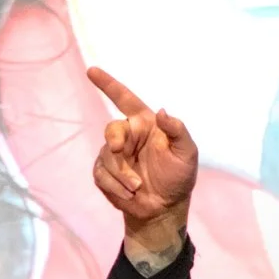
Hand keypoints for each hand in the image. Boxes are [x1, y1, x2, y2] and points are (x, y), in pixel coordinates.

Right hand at [87, 66, 198, 255]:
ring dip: (122, 175)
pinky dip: (115, 187)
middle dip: (115, 141)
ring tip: (137, 188)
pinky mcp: (104, 173)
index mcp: (145, 124)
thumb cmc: (178, 176)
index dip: (108, 84)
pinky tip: (129, 195)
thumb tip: (161, 111)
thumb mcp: (186, 153)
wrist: (165, 208)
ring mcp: (114, 154)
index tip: (91, 71)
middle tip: (120, 151)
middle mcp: (128, 135)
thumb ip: (177, 130)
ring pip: (106, 156)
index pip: (125, 99)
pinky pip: (101, 174)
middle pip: (112, 129)